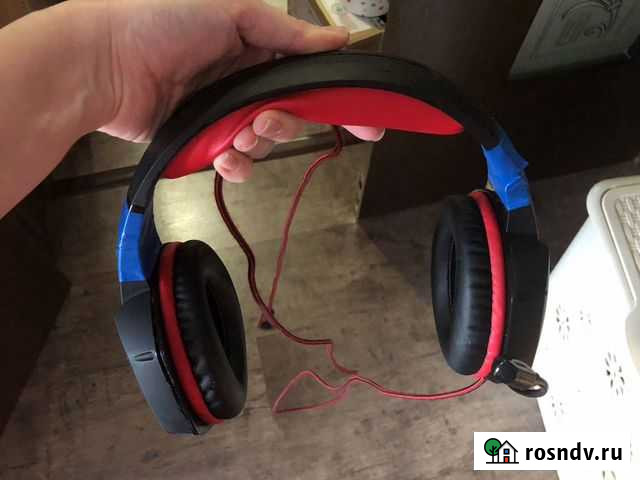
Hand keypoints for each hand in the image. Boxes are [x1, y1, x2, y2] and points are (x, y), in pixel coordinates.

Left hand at [100, 0, 384, 181]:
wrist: (105, 62)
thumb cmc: (160, 22)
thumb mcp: (231, 12)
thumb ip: (287, 33)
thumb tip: (338, 39)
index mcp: (256, 51)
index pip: (309, 78)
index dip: (340, 100)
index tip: (371, 122)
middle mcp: (244, 84)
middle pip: (291, 117)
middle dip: (285, 125)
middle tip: (265, 121)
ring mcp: (224, 116)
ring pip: (265, 145)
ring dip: (257, 144)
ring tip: (235, 134)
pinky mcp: (204, 143)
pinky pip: (236, 164)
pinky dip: (235, 165)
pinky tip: (223, 156)